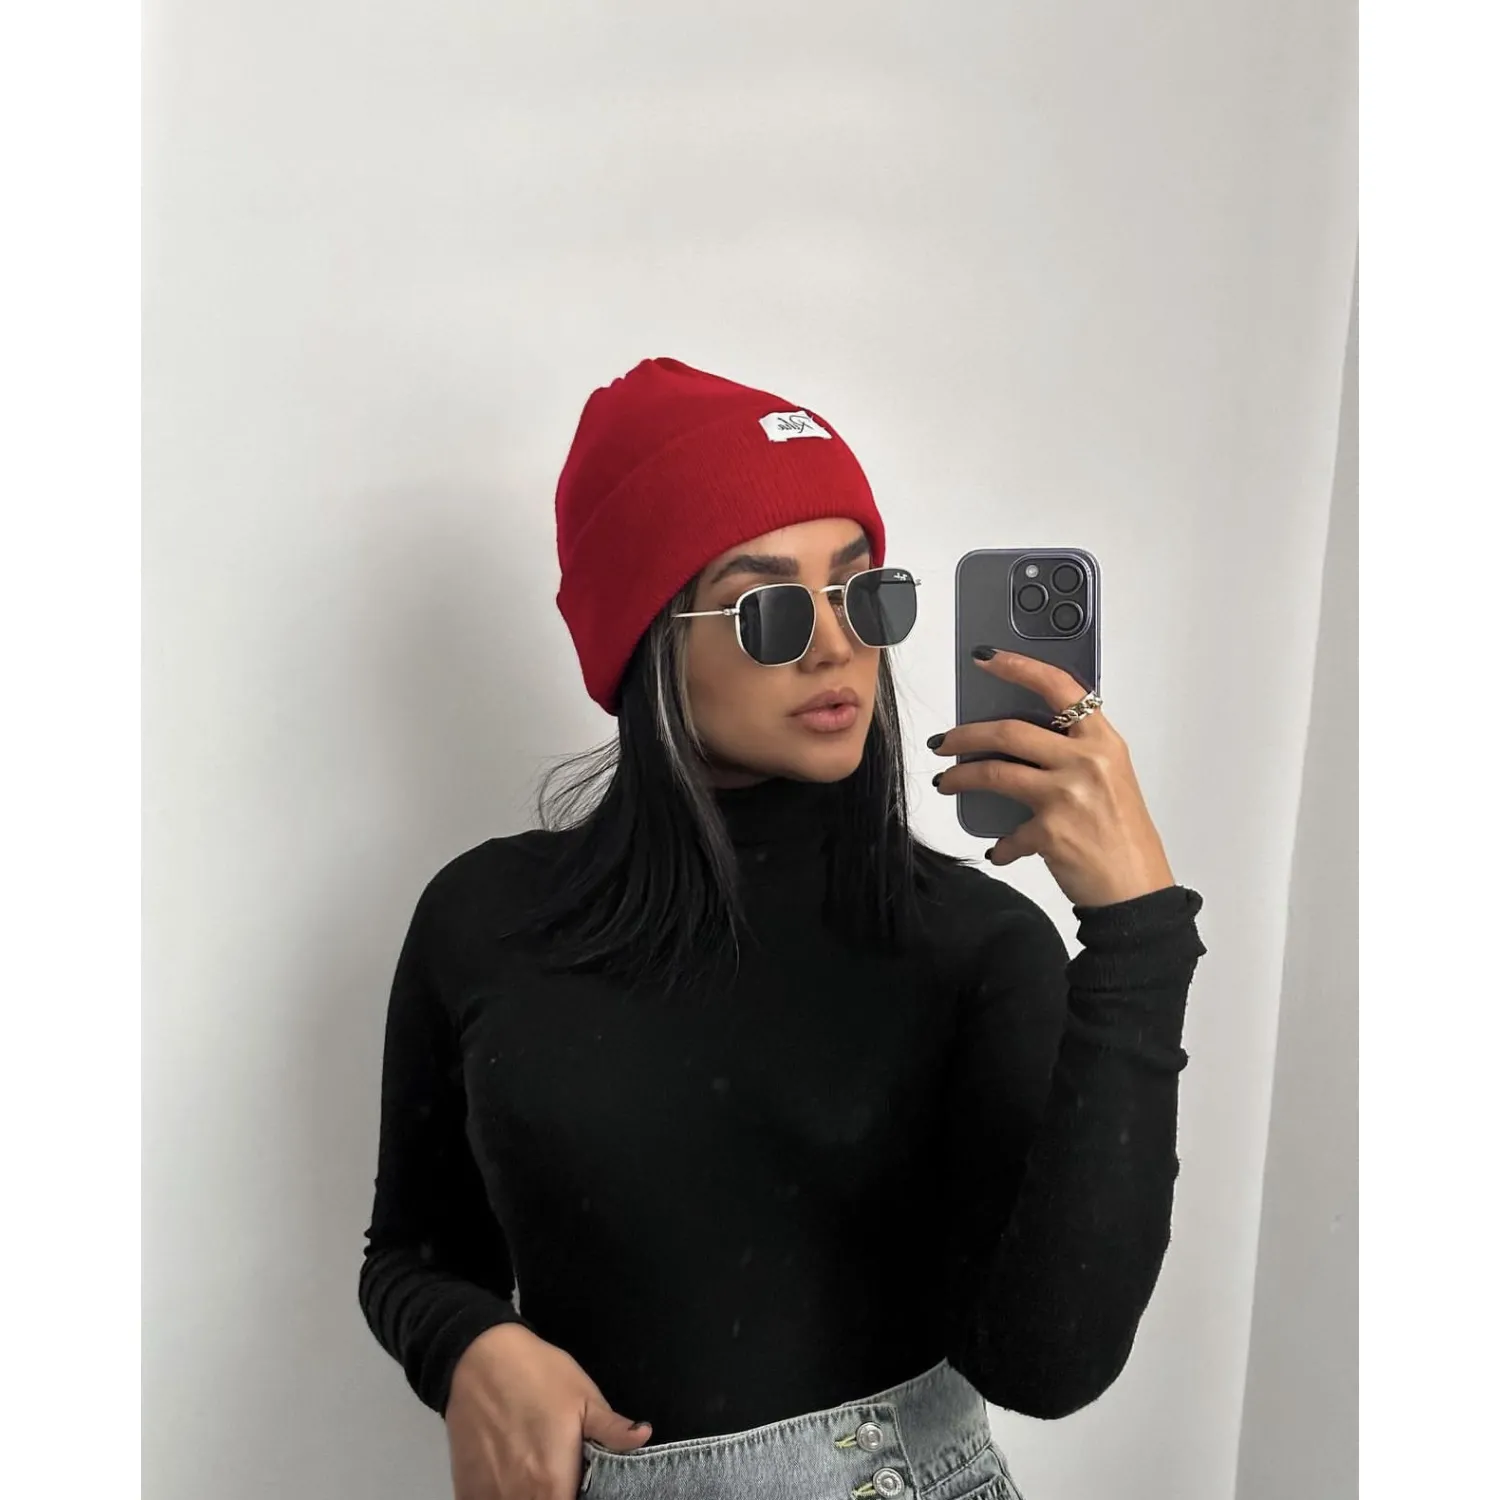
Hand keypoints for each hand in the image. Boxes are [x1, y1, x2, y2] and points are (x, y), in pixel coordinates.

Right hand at [445, 1323, 651, 1499]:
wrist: (481, 1357)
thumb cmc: (539, 1375)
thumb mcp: (585, 1397)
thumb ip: (613, 1429)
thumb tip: (644, 1437)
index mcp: (553, 1486)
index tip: (582, 1485)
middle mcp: (519, 1499)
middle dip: (556, 1497)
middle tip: (562, 1474)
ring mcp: (488, 1496)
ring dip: (528, 1496)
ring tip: (535, 1474)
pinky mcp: (465, 1488)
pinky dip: (500, 1495)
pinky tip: (508, 1478)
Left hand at [929, 648, 1175, 907]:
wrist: (1137, 893)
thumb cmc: (1124, 836)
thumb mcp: (1110, 779)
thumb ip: (1075, 753)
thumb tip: (1021, 741)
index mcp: (1104, 741)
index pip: (1058, 687)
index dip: (1018, 666)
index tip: (986, 658)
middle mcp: (1086, 761)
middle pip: (1009, 731)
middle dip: (964, 734)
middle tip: (943, 741)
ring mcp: (1068, 795)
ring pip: (994, 772)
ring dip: (960, 777)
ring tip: (946, 782)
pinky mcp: (1051, 831)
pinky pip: (1007, 832)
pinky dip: (999, 844)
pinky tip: (998, 850)